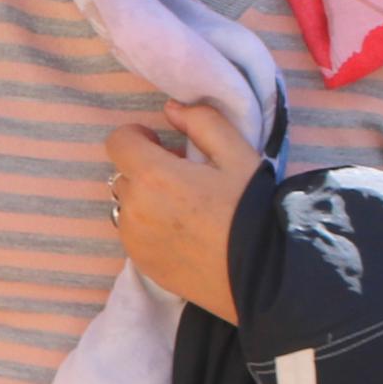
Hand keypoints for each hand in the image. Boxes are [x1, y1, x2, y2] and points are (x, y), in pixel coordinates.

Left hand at [103, 99, 261, 315]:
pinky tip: (184, 235)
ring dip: (146, 201)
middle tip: (185, 180)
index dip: (139, 138)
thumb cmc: (252, 210)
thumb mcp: (238, 154)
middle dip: (147, 170)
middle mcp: (134, 208)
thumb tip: (172, 109)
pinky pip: (134, 235)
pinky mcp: (142, 265)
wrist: (264, 275)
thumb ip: (202, 121)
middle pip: (124, 174)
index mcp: (153, 175)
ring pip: (128, 206)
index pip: (118, 142)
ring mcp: (134, 240)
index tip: (163, 146)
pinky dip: (149, 229)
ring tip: (186, 211)